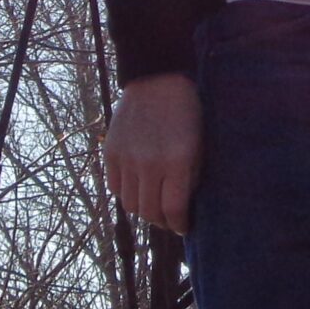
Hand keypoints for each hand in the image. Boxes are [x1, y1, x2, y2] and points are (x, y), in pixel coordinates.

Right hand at [105, 74, 200, 235]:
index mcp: (177, 162)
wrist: (157, 81)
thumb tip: (183, 208)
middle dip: (162, 221)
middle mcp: (149, 164)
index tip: (183, 227)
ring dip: (142, 209)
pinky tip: (137, 186)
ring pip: (130, 205)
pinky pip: (115, 187)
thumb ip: (190, 178)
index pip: (173, 210)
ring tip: (152, 203)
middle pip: (149, 212)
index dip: (179, 224)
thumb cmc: (186, 113)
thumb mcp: (198, 145)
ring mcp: (127, 159)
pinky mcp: (111, 153)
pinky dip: (126, 193)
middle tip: (168, 218)